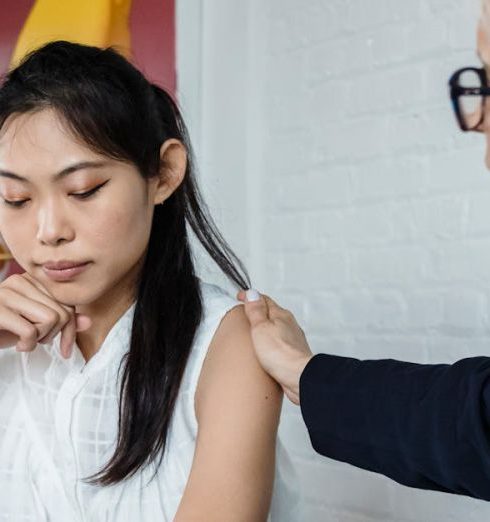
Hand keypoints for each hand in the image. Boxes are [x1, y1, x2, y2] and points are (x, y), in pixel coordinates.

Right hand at [0, 272, 91, 357]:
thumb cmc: (5, 330)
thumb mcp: (36, 325)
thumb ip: (63, 322)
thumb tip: (88, 322)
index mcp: (32, 280)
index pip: (68, 303)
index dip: (70, 329)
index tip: (65, 349)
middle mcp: (20, 280)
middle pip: (62, 312)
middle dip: (54, 335)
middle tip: (37, 341)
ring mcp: (6, 293)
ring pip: (51, 319)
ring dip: (40, 339)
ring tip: (27, 340)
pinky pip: (31, 330)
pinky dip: (28, 344)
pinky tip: (18, 345)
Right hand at [236, 289, 312, 404]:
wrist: (299, 377)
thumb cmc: (281, 354)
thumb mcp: (261, 328)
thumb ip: (256, 311)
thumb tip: (252, 293)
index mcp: (281, 315)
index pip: (264, 299)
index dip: (250, 297)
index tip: (240, 297)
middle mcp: (289, 325)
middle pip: (272, 312)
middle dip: (259, 310)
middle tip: (246, 311)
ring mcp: (292, 340)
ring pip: (277, 328)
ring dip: (266, 327)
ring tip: (254, 331)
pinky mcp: (292, 354)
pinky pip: (280, 343)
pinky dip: (271, 342)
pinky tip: (266, 350)